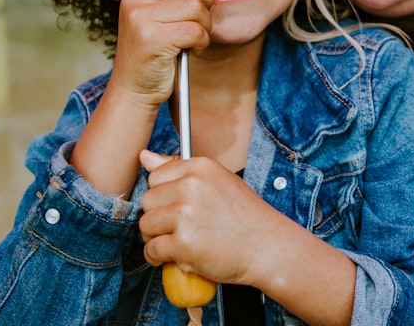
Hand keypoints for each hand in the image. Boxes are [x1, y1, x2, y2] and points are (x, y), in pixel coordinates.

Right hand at [110, 0, 212, 106]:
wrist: (133, 88)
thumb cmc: (151, 51)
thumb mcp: (151, 14)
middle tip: (203, 14)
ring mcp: (140, 18)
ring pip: (195, 5)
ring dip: (205, 24)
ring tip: (195, 37)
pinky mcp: (153, 39)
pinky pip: (195, 30)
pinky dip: (202, 42)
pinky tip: (192, 49)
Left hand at [138, 150, 287, 286]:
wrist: (269, 248)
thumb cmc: (245, 217)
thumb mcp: (216, 181)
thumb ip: (180, 169)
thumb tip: (144, 155)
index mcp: (200, 168)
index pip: (156, 176)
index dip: (164, 195)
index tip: (177, 206)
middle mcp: (191, 186)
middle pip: (147, 200)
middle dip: (157, 217)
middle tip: (178, 228)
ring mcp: (186, 214)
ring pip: (146, 225)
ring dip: (155, 238)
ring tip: (177, 242)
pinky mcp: (183, 242)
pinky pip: (151, 250)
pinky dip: (157, 258)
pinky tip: (175, 257)